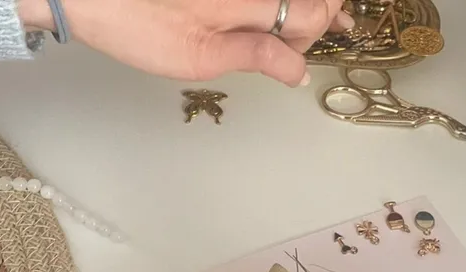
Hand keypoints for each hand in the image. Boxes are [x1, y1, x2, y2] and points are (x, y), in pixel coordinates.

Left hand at [17, 0, 354, 85]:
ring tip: (328, 15)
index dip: (309, 36)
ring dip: (307, 4)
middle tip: (324, 29)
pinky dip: (285, 1)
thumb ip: (256, 54)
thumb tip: (300, 71)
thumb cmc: (136, 25)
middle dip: (319, 11)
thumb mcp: (198, 56)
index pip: (309, 13)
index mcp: (248, 1)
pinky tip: (289, 9)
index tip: (293, 56)